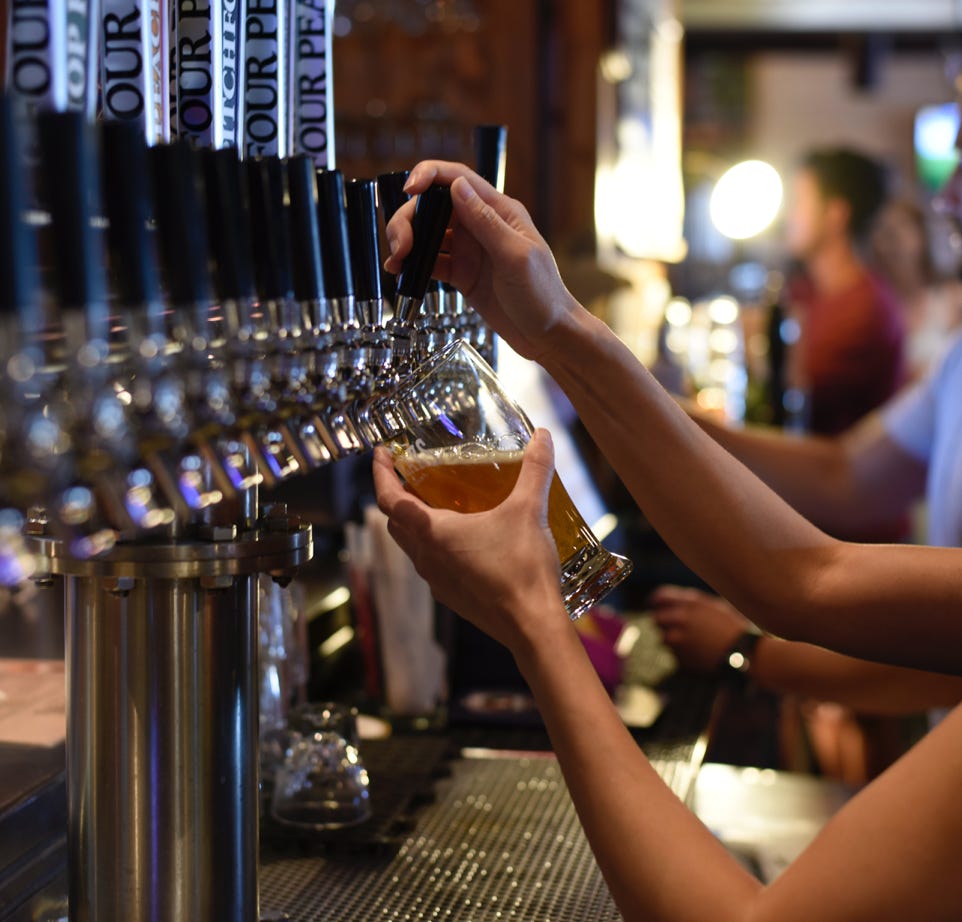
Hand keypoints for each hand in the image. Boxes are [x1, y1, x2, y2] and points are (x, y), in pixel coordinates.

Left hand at [372, 428, 568, 653]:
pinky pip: (432, 565)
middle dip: (396, 497)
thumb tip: (543, 435)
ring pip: (412, 546)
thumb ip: (535, 470)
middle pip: (395, 523)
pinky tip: (463, 540)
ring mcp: (436, 581)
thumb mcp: (529, 510)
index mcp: (433, 533)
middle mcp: (426, 558)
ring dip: (414, 523)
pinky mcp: (452, 596)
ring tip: (436, 504)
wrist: (531, 626)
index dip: (381, 474)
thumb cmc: (521, 568)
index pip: (389, 499)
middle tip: (411, 476)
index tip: (382, 454)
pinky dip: (434, 546)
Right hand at [382, 161, 582, 361]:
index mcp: (499, 211)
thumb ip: (486, 222)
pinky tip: (401, 272)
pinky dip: (413, 265)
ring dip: (407, 242)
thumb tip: (458, 186)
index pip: (459, 179)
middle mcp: (481, 226)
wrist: (549, 335)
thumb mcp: (515, 256)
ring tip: (396, 261)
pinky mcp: (462, 274)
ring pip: (428, 234)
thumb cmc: (543, 296)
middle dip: (410, 219)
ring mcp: (470, 250)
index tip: (409, 188)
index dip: (430, 176)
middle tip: (400, 246)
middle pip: (435, 207)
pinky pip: (432, 262)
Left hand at [648, 585, 750, 672]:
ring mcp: (679, 639)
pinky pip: (674, 654)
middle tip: (674, 627)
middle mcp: (680, 619)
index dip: (655, 601)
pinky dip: (682, 653)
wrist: (743, 653)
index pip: (659, 597)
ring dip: (673, 639)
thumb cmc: (732, 627)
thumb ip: (690, 602)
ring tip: (694, 642)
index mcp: (689, 603)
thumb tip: (668, 601)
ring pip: (664, 638)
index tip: (654, 605)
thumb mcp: (713, 606)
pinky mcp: (681, 657)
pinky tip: (699, 653)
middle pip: (657, 619)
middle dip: (663, 622)